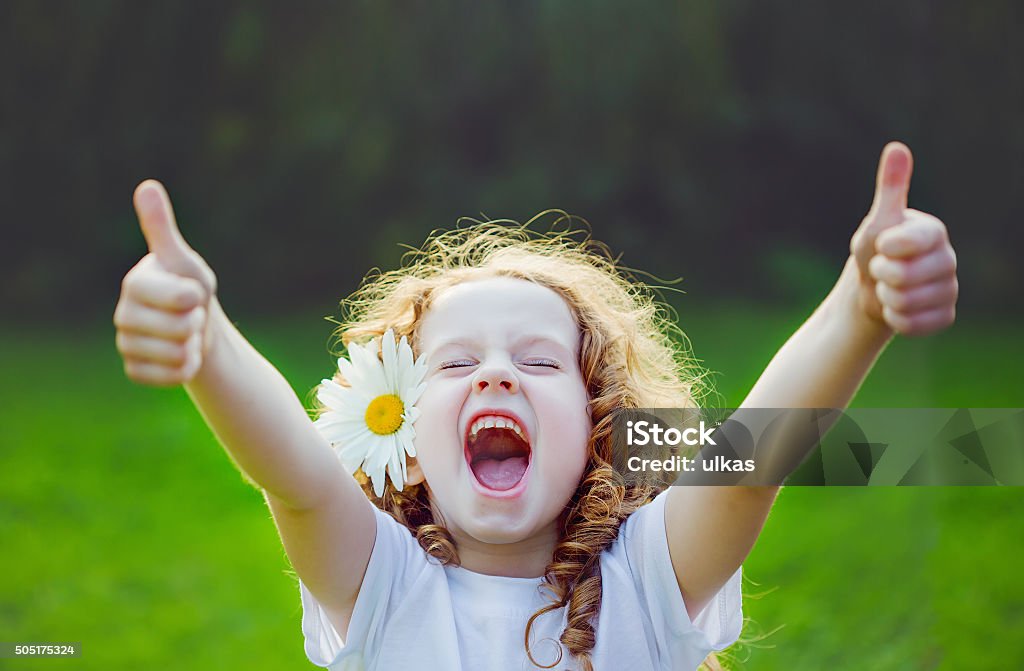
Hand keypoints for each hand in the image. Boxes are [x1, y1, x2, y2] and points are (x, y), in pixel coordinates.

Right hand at [114, 180, 217, 385]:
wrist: (194, 328)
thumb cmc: (190, 288)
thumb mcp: (183, 259)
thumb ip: (162, 229)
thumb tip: (146, 186)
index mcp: (135, 283)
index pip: (181, 297)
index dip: (196, 298)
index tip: (194, 292)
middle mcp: (123, 313)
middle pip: (179, 329)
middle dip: (197, 324)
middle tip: (191, 315)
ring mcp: (125, 343)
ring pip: (174, 355)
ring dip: (192, 347)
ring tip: (186, 334)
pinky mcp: (134, 369)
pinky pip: (168, 376)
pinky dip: (184, 369)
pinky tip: (180, 356)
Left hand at [849, 142, 957, 335]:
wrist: (872, 289)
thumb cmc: (874, 250)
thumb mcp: (877, 221)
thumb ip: (890, 188)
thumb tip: (897, 147)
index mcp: (934, 232)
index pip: (908, 243)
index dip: (886, 248)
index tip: (882, 246)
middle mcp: (948, 259)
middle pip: (904, 277)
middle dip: (881, 275)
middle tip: (881, 270)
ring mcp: (949, 289)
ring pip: (907, 301)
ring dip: (886, 298)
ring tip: (888, 288)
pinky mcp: (945, 315)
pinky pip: (913, 324)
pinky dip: (895, 319)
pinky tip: (896, 308)